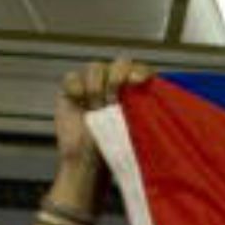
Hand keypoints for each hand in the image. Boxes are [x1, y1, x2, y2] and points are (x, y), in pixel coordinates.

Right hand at [55, 59, 152, 180]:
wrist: (88, 162)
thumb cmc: (117, 150)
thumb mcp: (138, 131)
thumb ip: (145, 111)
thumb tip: (154, 95)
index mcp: (136, 92)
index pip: (141, 69)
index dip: (140, 70)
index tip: (137, 81)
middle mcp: (116, 84)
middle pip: (119, 63)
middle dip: (117, 78)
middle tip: (113, 101)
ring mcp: (93, 85)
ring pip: (96, 67)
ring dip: (97, 87)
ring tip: (97, 108)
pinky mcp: (71, 90)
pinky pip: (72, 77)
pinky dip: (76, 88)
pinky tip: (80, 104)